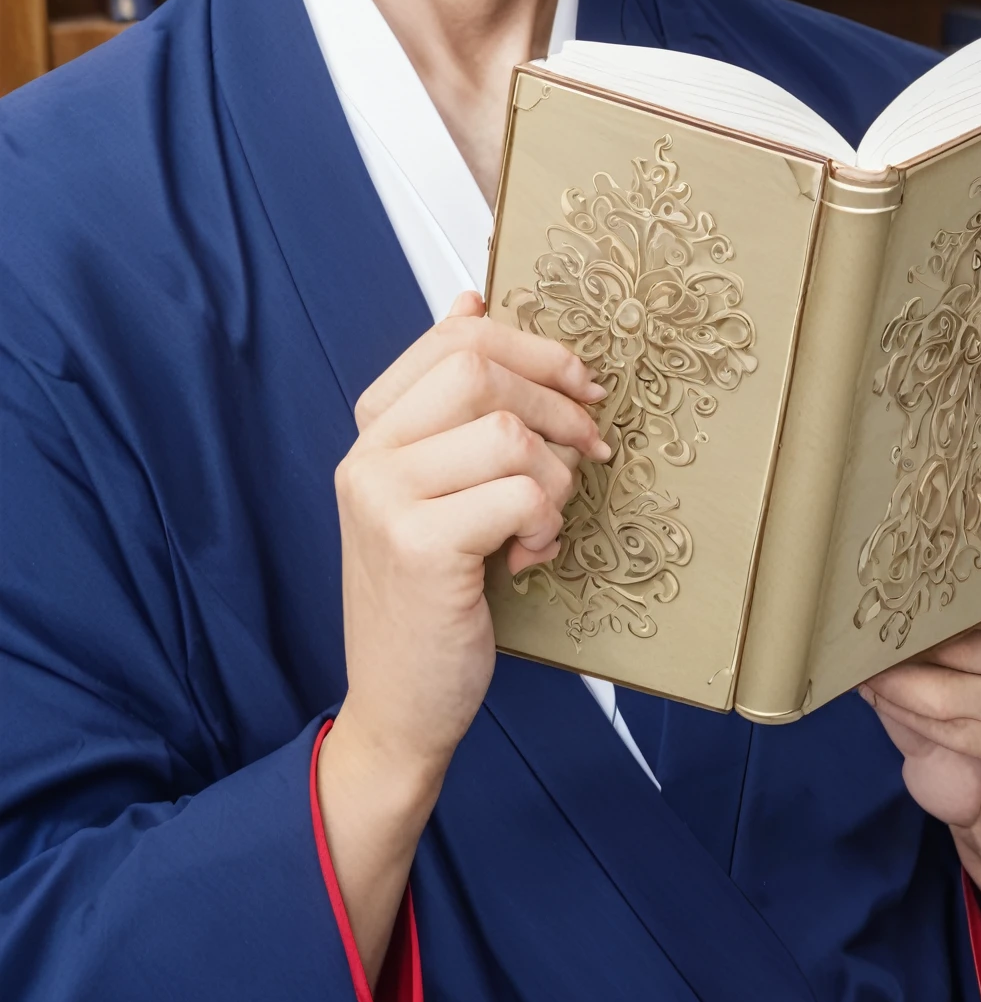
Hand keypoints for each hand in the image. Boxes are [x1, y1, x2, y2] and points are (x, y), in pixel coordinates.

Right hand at [317, 290, 607, 976]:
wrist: (399, 706)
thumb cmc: (433, 597)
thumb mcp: (437, 487)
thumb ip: (451, 401)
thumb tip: (472, 296)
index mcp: (374, 431)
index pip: (456, 338)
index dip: (534, 348)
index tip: (579, 383)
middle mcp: (368, 455)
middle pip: (482, 369)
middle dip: (557, 405)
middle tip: (591, 449)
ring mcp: (385, 498)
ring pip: (508, 432)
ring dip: (553, 479)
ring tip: (539, 523)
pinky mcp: (419, 544)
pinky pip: (518, 495)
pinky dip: (544, 524)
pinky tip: (527, 558)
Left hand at [860, 480, 980, 1001]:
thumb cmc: (969, 709)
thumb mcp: (953, 647)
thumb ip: (944, 597)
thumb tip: (897, 527)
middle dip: (950, 611)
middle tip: (894, 612)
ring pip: (969, 674)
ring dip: (905, 676)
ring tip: (864, 668)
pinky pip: (966, 723)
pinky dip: (912, 712)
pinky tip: (883, 697)